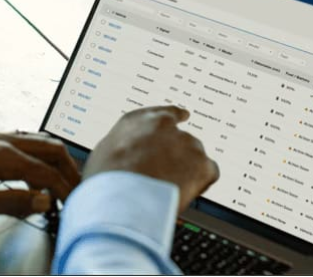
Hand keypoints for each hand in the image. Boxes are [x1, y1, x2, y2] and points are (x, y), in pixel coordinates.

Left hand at [0, 132, 80, 222]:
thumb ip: (12, 202)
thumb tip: (44, 201)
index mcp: (3, 156)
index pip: (48, 172)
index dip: (65, 190)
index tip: (74, 206)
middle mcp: (3, 141)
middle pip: (52, 149)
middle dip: (69, 170)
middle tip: (77, 192)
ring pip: (39, 143)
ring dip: (55, 162)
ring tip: (60, 185)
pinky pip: (24, 143)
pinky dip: (39, 158)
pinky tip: (32, 175)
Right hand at [84, 106, 218, 211]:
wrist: (122, 198)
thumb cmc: (107, 180)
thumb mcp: (104, 152)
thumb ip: (124, 145)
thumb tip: (128, 152)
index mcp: (140, 119)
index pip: (165, 113)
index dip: (174, 118)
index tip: (183, 116)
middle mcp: (165, 126)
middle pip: (181, 140)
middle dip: (177, 156)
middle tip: (164, 176)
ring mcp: (186, 143)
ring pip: (195, 157)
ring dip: (187, 171)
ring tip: (169, 190)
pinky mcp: (202, 163)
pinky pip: (208, 173)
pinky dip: (200, 183)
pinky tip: (184, 193)